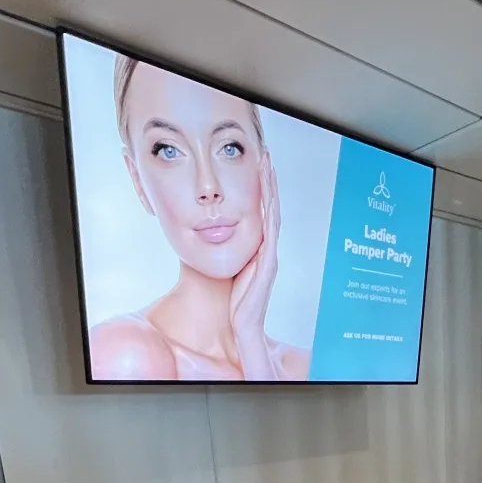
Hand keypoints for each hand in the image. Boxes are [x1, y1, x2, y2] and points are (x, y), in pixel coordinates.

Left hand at [230, 156, 282, 379]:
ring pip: (273, 214)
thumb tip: (209, 235)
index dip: (261, 188)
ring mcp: (270, 255)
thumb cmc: (233, 303)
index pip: (261, 211)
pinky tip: (269, 197)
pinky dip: (271, 212)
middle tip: (266, 155)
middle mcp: (267, 249)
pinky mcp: (268, 264)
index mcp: (258, 249)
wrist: (241, 327)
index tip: (257, 165)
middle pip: (270, 207)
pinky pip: (271, 232)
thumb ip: (224, 252)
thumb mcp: (226, 270)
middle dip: (268, 181)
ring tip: (268, 167)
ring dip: (271, 190)